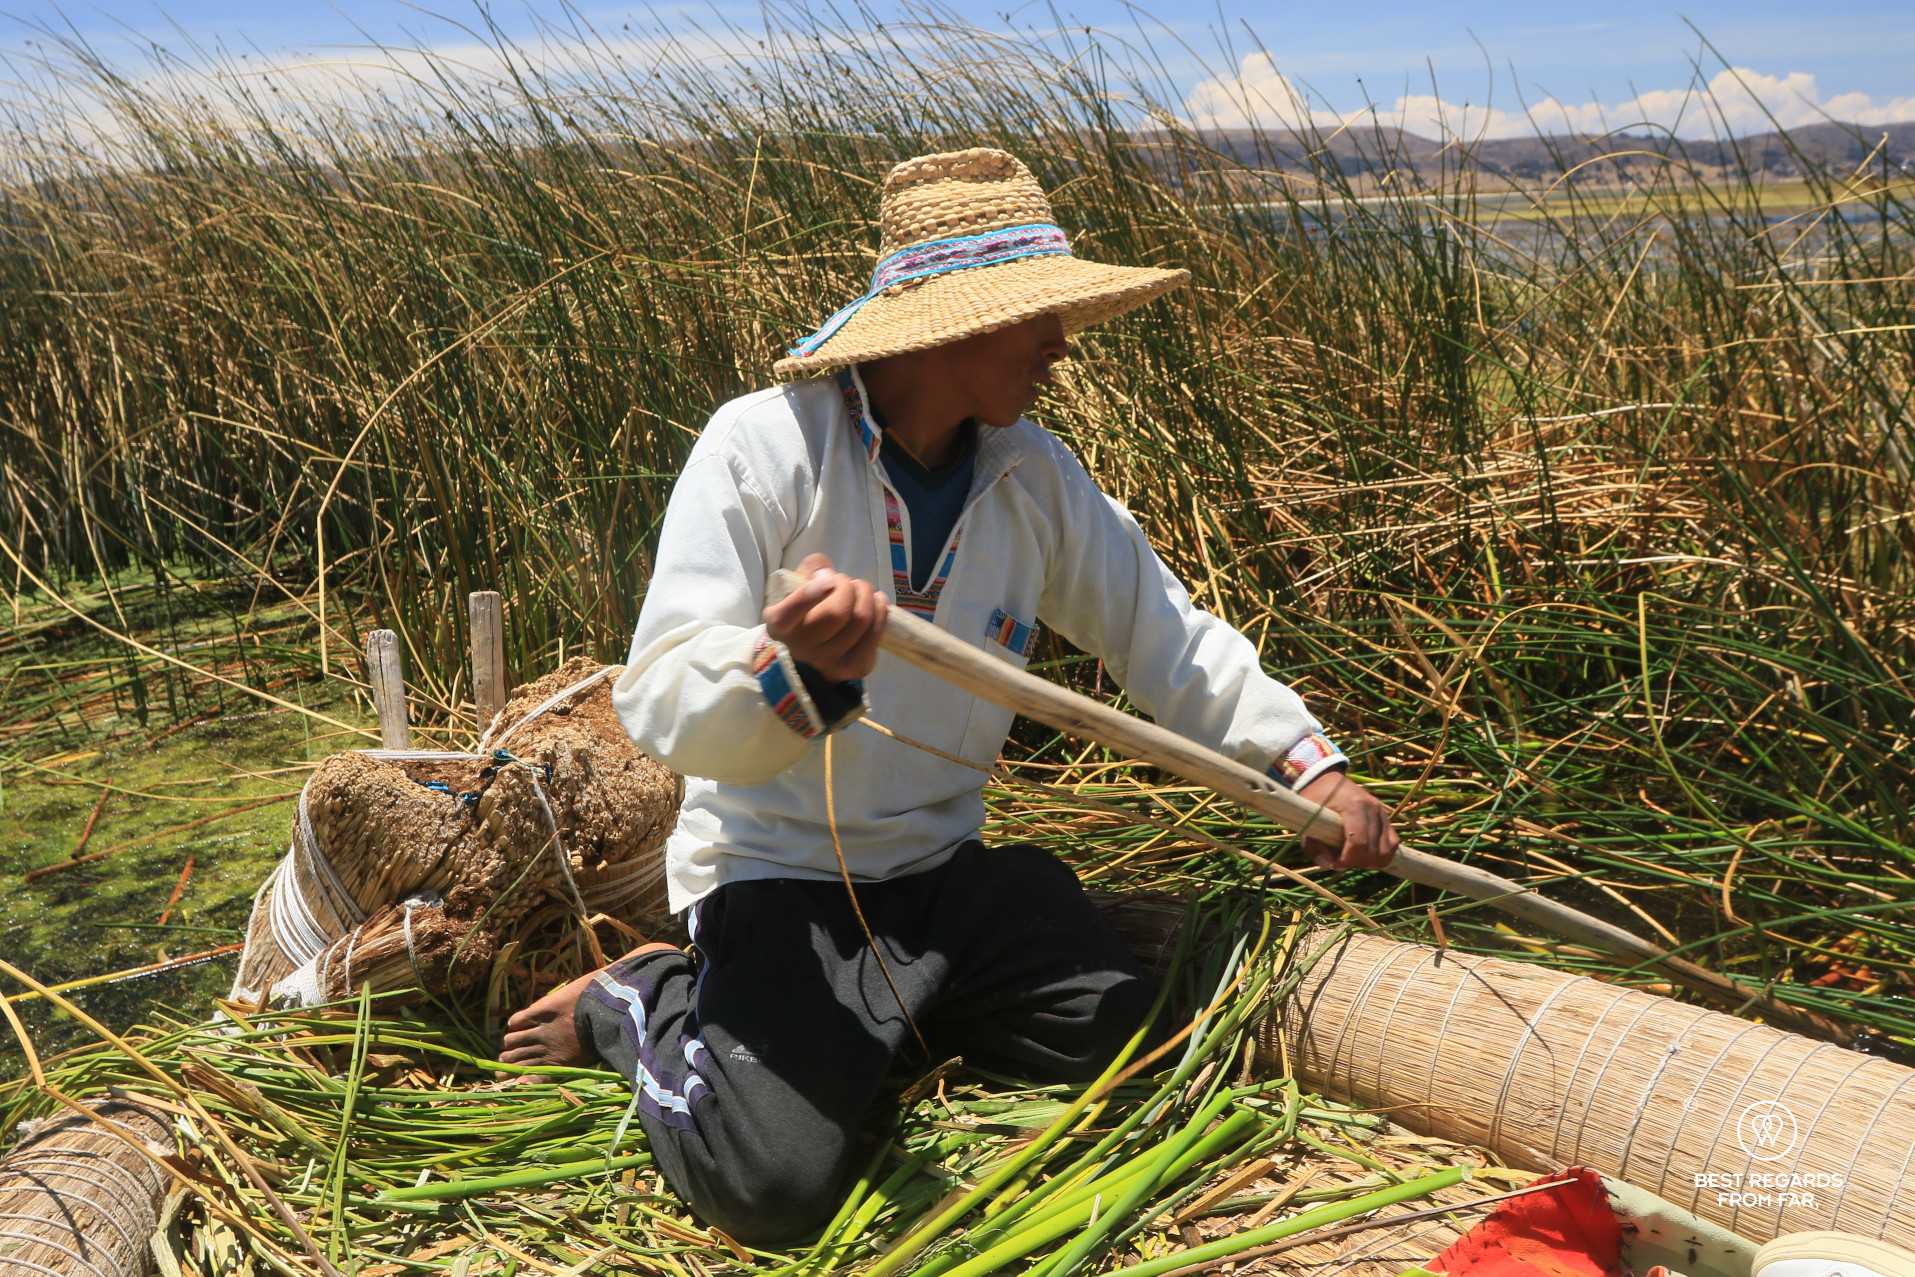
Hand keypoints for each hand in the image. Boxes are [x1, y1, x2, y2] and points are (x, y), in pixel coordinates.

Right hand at [763, 553, 887, 683]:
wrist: (818, 648)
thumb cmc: (808, 608)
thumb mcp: (800, 584)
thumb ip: (811, 569)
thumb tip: (827, 574)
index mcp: (778, 626)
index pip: (785, 617)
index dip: (807, 596)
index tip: (825, 578)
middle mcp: (799, 648)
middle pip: (836, 613)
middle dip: (848, 587)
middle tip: (847, 582)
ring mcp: (827, 662)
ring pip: (860, 620)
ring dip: (867, 595)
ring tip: (862, 590)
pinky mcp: (854, 668)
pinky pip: (875, 633)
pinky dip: (881, 610)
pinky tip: (877, 602)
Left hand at [1295, 770, 1398, 870]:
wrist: (1326, 780)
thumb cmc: (1314, 801)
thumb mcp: (1308, 822)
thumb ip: (1313, 846)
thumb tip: (1327, 866)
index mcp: (1353, 806)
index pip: (1359, 843)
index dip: (1348, 860)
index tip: (1335, 863)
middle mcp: (1372, 808)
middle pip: (1373, 850)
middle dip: (1357, 863)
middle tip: (1340, 861)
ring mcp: (1382, 812)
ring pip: (1387, 850)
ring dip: (1370, 862)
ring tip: (1353, 858)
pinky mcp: (1385, 817)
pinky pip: (1392, 843)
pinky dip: (1381, 855)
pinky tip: (1364, 855)